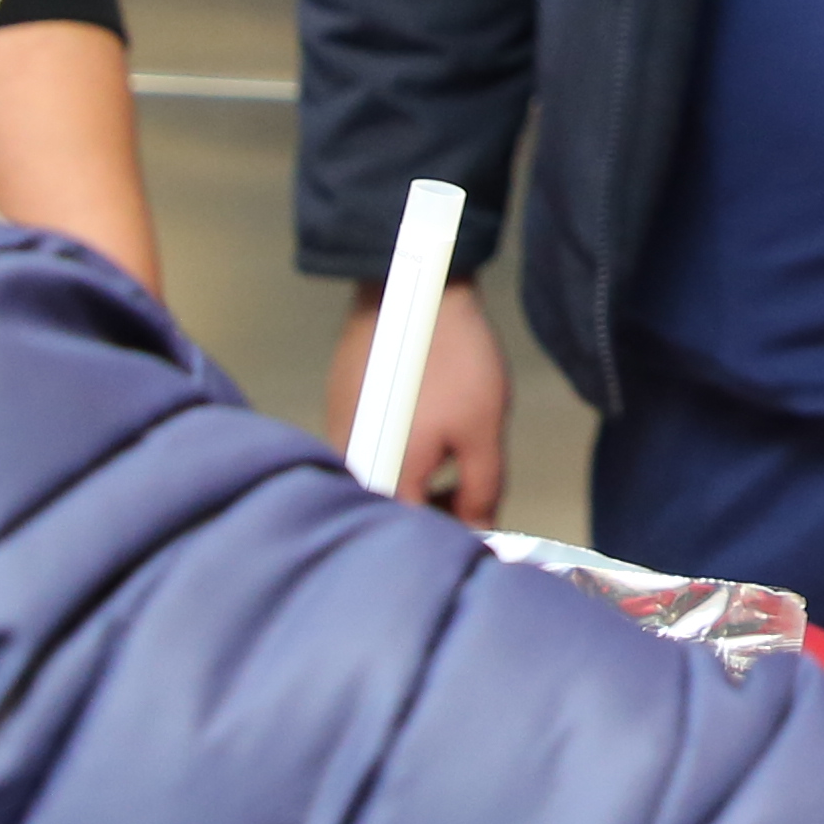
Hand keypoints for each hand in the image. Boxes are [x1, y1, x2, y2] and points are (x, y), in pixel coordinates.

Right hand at [324, 277, 510, 529]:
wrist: (412, 286)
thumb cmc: (452, 358)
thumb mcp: (484, 430)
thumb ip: (483, 490)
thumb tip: (480, 530)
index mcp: (384, 477)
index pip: (414, 534)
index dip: (453, 536)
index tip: (483, 525)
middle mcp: (348, 463)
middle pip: (392, 510)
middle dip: (436, 511)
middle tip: (474, 491)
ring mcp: (338, 434)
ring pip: (381, 480)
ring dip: (419, 483)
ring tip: (456, 459)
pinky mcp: (338, 410)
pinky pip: (370, 452)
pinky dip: (400, 456)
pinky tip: (428, 433)